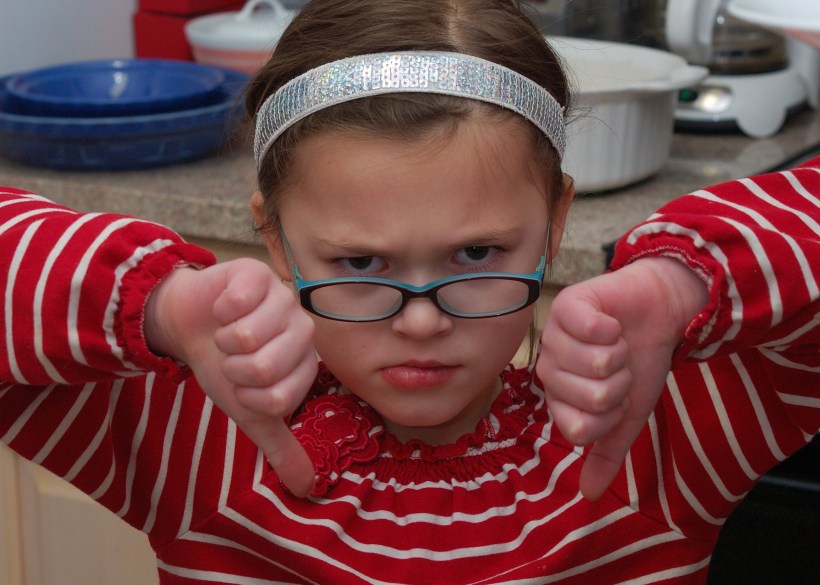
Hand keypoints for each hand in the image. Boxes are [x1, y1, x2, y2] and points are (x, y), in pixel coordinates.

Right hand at [145, 258, 317, 496]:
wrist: (192, 324)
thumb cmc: (224, 366)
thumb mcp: (249, 412)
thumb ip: (279, 447)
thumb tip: (306, 488)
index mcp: (306, 365)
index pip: (279, 398)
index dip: (247, 396)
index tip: (242, 384)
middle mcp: (302, 330)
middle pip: (265, 366)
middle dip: (232, 368)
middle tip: (232, 357)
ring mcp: (283, 298)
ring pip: (248, 335)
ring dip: (222, 340)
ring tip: (226, 333)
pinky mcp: (258, 273)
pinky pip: (237, 301)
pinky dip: (218, 311)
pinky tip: (222, 308)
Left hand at [535, 257, 706, 500]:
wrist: (657, 314)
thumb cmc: (639, 362)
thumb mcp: (628, 415)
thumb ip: (607, 454)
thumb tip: (589, 496)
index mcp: (560, 398)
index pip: (580, 430)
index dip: (612, 416)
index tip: (618, 399)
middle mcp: (550, 368)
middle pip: (593, 397)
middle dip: (622, 383)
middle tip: (620, 364)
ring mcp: (554, 335)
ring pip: (598, 364)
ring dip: (622, 354)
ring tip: (618, 342)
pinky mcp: (567, 305)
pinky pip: (591, 329)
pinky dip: (614, 328)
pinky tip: (612, 322)